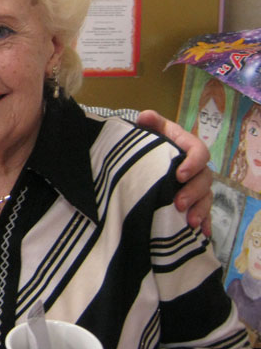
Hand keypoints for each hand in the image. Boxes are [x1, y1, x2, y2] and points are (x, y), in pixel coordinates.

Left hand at [136, 109, 212, 235]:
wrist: (142, 158)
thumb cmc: (148, 142)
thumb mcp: (148, 130)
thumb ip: (150, 122)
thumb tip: (146, 116)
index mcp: (187, 146)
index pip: (199, 152)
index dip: (193, 163)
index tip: (179, 175)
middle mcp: (195, 166)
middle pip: (204, 179)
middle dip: (193, 192)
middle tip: (178, 204)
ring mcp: (194, 185)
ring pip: (205, 197)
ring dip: (200, 210)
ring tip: (188, 222)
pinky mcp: (192, 201)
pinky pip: (203, 212)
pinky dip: (203, 222)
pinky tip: (200, 233)